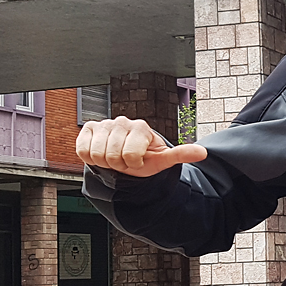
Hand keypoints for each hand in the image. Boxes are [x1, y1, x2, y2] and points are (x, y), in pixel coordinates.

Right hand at [76, 116, 206, 176]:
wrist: (126, 157)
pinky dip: (90, 158)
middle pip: (113, 155)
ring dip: (105, 162)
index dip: (133, 164)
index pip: (130, 155)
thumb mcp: (163, 159)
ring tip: (115, 157)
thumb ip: (181, 154)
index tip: (138, 161)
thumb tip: (203, 153)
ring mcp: (104, 124)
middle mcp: (122, 121)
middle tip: (125, 161)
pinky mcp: (89, 129)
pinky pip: (83, 150)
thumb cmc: (145, 158)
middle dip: (119, 164)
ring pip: (97, 153)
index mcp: (140, 127)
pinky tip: (101, 153)